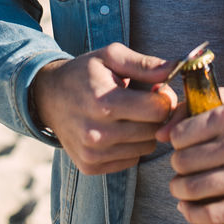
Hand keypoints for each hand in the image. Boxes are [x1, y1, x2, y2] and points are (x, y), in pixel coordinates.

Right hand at [30, 43, 177, 174]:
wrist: (47, 97)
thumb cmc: (84, 73)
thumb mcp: (111, 56)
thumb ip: (145, 64)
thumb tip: (176, 68)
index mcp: (105, 103)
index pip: (158, 110)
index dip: (163, 98)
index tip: (155, 90)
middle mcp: (98, 134)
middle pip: (154, 131)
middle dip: (155, 115)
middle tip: (141, 102)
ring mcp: (93, 154)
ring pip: (146, 148)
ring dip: (144, 131)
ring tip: (127, 114)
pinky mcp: (90, 167)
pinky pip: (131, 160)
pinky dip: (130, 146)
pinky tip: (117, 129)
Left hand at [156, 90, 223, 223]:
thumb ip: (193, 108)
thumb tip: (160, 133)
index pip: (181, 135)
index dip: (176, 141)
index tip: (182, 144)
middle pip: (183, 162)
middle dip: (177, 165)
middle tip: (183, 166)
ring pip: (193, 189)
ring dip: (179, 190)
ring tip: (180, 187)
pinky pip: (212, 214)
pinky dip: (192, 214)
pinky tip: (186, 208)